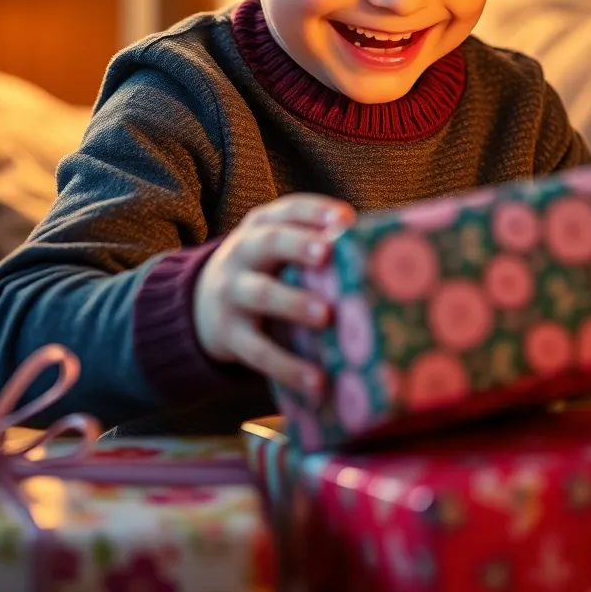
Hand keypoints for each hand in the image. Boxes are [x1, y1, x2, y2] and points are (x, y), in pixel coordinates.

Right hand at [192, 194, 355, 398]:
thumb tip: (389, 254)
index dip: (315, 211)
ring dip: (293, 303)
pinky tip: (317, 382)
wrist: (201, 305)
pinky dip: (288, 367)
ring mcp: (232, 293)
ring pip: (261, 294)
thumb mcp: (280, 250)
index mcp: (262, 226)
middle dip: (298, 245)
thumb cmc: (267, 272)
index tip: (344, 218)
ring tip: (325, 316)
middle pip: (268, 242)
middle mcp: (243, 254)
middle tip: (327, 253)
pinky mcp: (230, 335)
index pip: (289, 209)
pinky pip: (259, 351)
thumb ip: (318, 246)